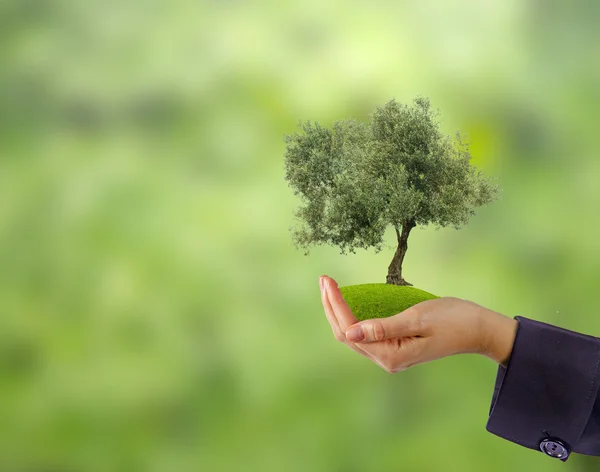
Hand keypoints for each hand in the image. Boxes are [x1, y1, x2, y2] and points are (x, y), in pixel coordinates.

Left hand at [320, 275, 516, 371]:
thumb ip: (384, 327)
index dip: (335, 305)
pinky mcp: (394, 346)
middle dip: (331, 306)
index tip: (328, 280)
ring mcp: (389, 354)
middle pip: (346, 334)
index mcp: (390, 355)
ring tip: (328, 286)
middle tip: (323, 278)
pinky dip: (351, 315)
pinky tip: (345, 301)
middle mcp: (386, 359)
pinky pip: (364, 333)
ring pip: (352, 334)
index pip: (350, 330)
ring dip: (338, 310)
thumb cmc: (453, 320)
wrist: (479, 330)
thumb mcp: (418, 318)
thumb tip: (350, 332)